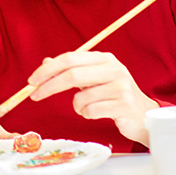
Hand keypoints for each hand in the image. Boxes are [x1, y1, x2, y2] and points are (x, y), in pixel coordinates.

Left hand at [28, 51, 157, 145]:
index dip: (48, 69)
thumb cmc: (113, 95)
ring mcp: (120, 87)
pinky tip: (98, 113)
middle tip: (35, 95)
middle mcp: (114, 69)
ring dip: (76, 106)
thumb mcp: (92, 78)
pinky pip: (90, 111)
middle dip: (49, 86)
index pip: (69, 58)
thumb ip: (70, 70)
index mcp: (104, 58)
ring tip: (87, 107)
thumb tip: (45, 62)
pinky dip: (86, 114)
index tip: (32, 80)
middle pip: (72, 75)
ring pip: (80, 97)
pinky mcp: (123, 105)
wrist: (143, 116)